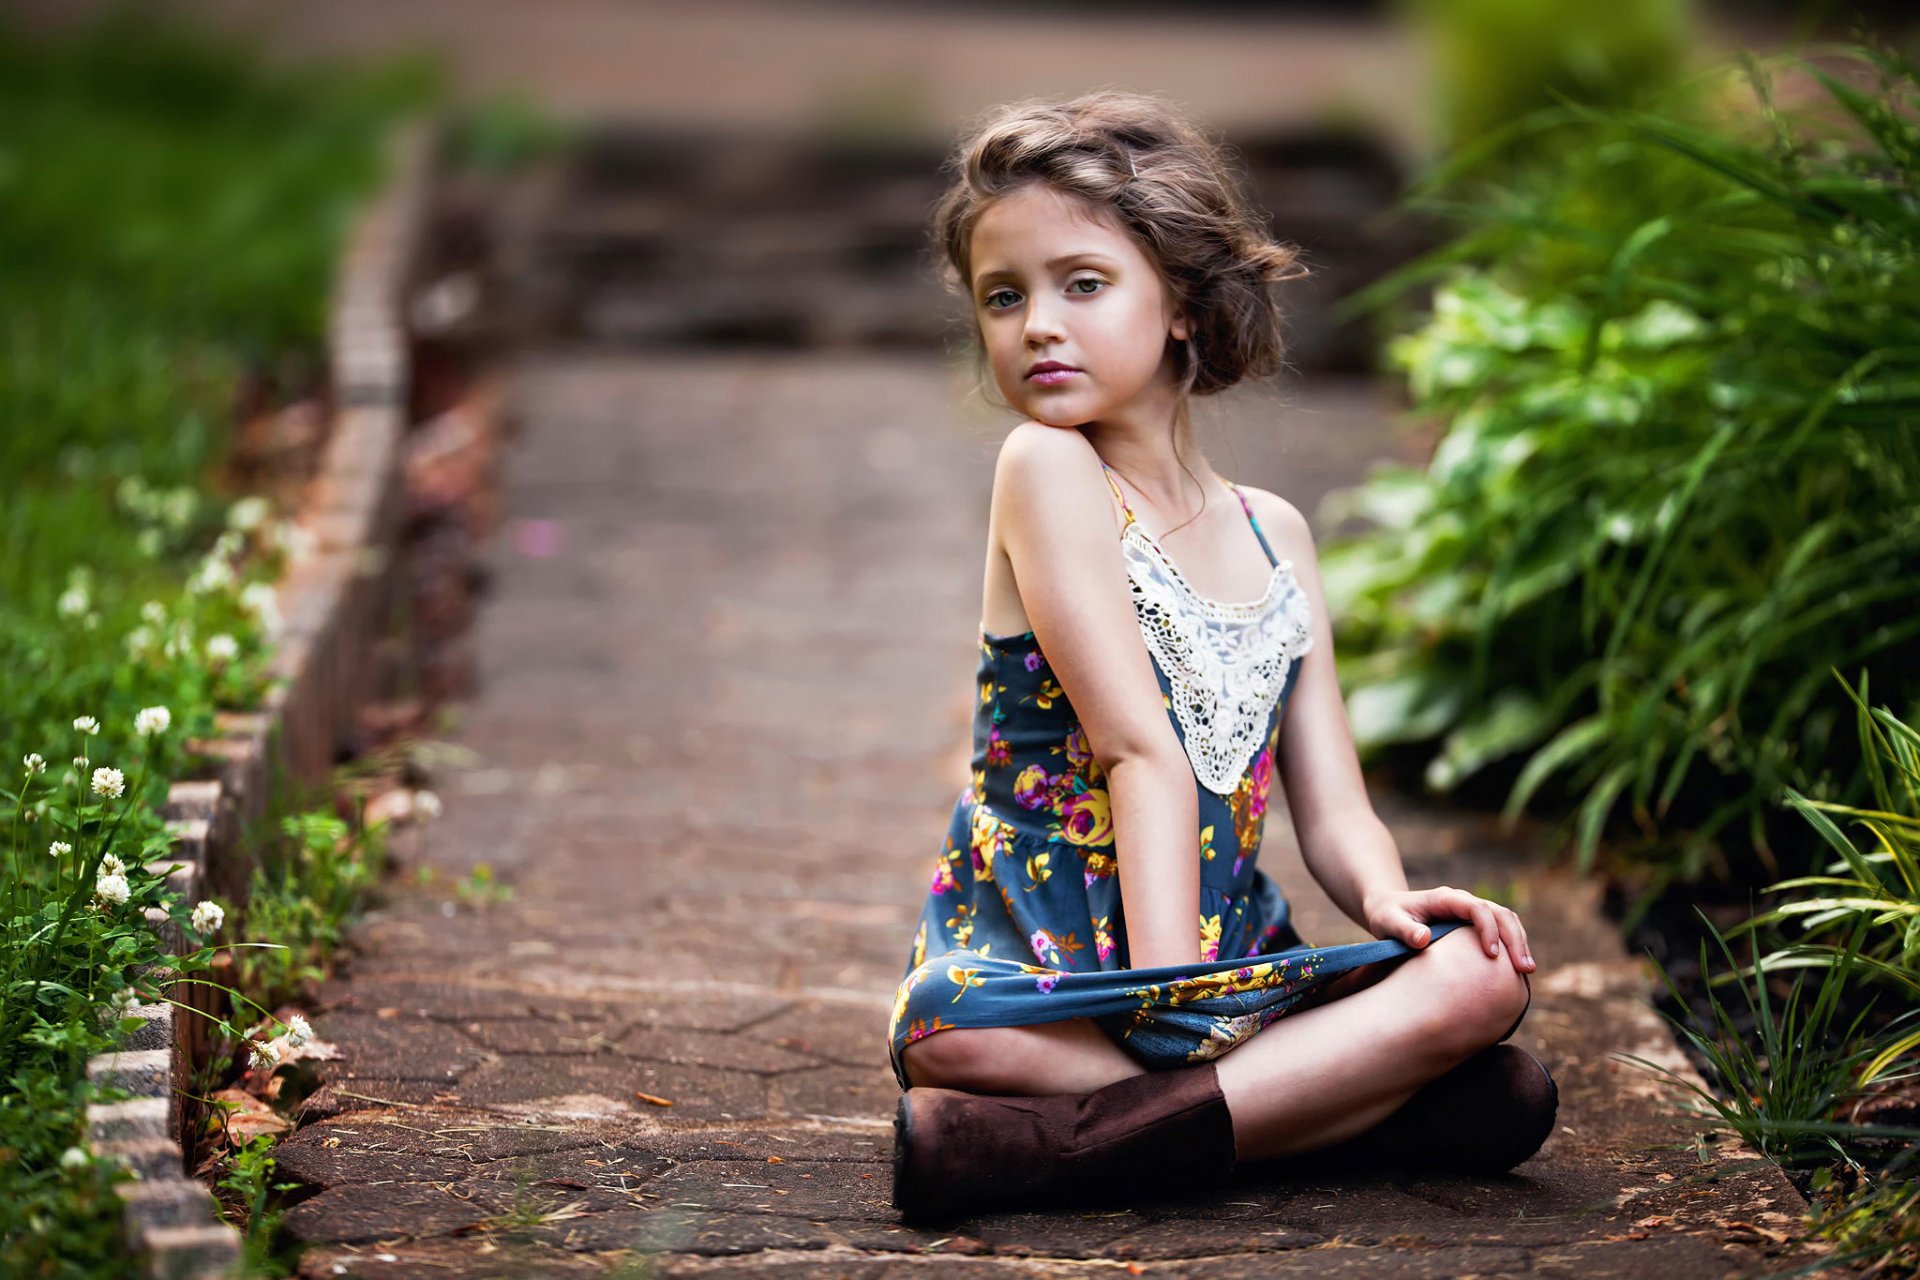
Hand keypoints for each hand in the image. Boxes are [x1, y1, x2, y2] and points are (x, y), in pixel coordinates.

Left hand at [1364, 886, 1534, 972]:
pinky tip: (1516, 969)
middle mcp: (1463, 902)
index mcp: (1445, 899)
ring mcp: (1472, 910)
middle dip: (1514, 939)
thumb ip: (1403, 930)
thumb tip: (1424, 939)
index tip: (1491, 955)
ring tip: (1527, 971)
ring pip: (1506, 919)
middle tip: (1523, 969)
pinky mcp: (1475, 923)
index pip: (1476, 908)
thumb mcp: (1388, 922)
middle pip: (1500, 913)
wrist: (1388, 909)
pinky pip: (1501, 929)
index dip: (1487, 929)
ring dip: (1520, 942)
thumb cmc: (1387, 916)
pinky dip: (1513, 945)